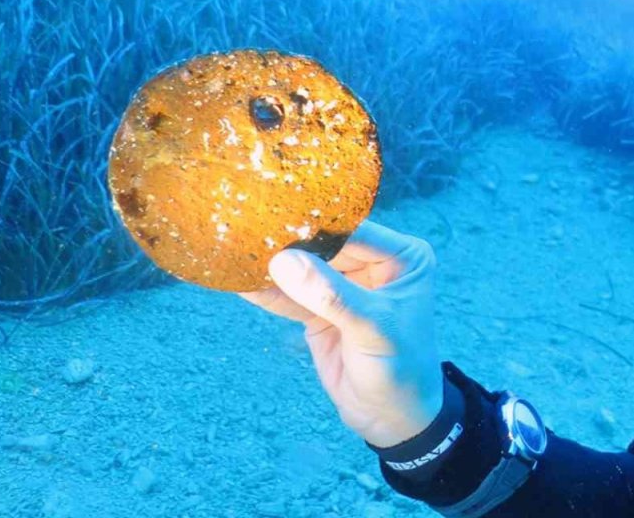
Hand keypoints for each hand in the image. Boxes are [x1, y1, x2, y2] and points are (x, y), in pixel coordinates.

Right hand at [240, 220, 443, 447]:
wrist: (393, 419)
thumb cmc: (400, 369)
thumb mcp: (372, 329)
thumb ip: (331, 296)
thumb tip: (283, 261)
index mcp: (401, 257)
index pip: (353, 230)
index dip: (315, 224)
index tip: (273, 215)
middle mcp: (373, 264)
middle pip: (323, 245)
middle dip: (287, 242)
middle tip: (244, 228)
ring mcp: (344, 286)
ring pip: (303, 270)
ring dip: (270, 266)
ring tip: (232, 249)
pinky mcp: (320, 311)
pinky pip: (290, 297)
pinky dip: (266, 292)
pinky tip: (235, 280)